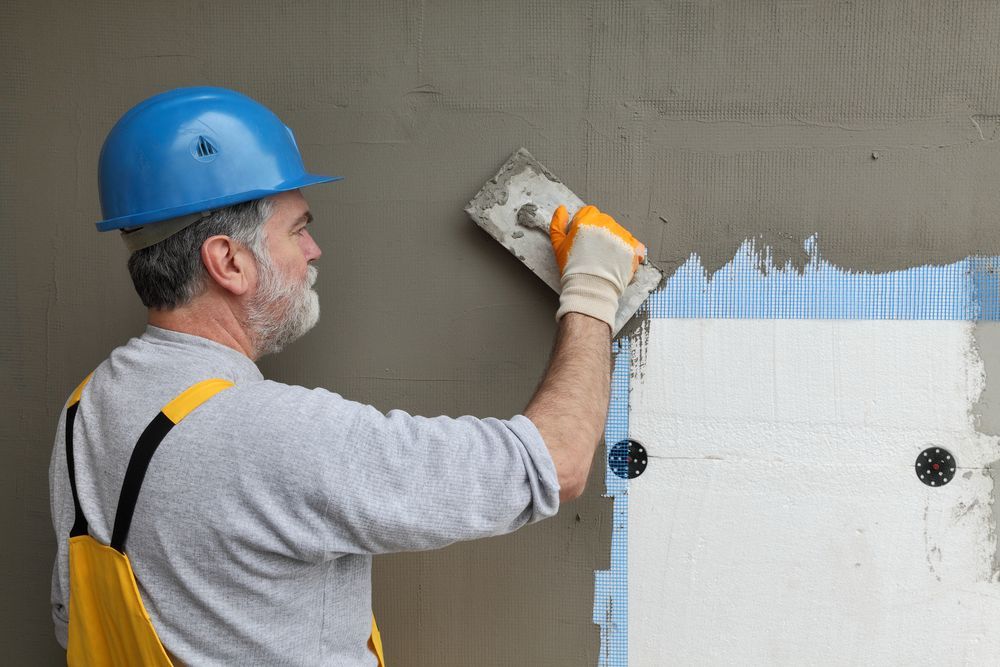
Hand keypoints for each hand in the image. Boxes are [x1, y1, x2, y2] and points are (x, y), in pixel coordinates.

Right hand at [549, 205, 645, 328]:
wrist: (590, 289)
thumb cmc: (573, 269)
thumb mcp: (558, 246)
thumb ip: (557, 224)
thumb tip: (561, 209)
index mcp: (587, 220)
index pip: (589, 212)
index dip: (585, 225)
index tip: (584, 238)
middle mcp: (606, 224)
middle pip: (604, 221)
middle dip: (600, 233)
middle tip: (593, 251)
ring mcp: (621, 235)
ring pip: (619, 231)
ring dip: (614, 241)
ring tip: (605, 258)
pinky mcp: (633, 248)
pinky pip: (634, 244)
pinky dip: (628, 251)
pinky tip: (618, 260)